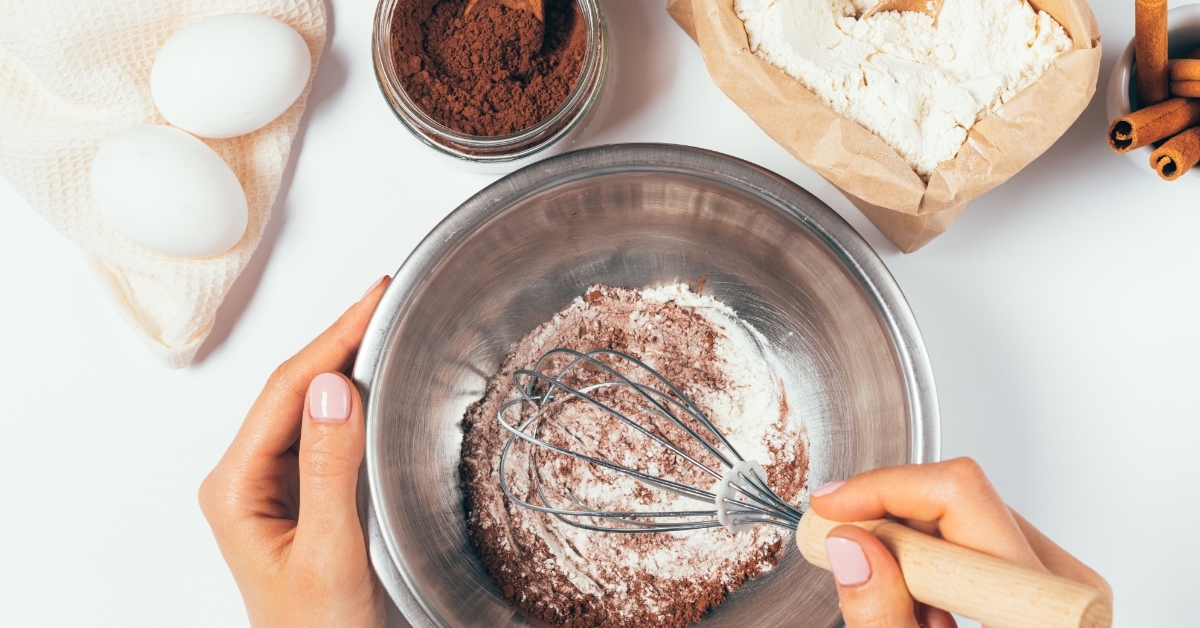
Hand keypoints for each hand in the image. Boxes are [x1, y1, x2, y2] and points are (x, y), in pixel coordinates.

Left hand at [199, 277, 390, 627]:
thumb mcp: (330, 553)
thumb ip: (330, 470)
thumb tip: (334, 389)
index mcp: (236, 489)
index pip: (287, 392)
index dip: (334, 338)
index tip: (375, 302)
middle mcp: (244, 481)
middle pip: (292, 388)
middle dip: (339, 337)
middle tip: (386, 298)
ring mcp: (269, 487)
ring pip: (306, 405)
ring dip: (344, 361)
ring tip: (382, 324)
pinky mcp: (298, 495)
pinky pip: (321, 431)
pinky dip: (350, 398)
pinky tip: (372, 379)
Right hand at [809, 457, 1110, 627]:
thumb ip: (882, 617)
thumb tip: (851, 546)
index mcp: (1046, 613)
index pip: (960, 497)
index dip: (884, 492)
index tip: (831, 510)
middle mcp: (1066, 590)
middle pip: (962, 499)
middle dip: (887, 519)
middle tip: (836, 544)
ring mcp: (1062, 589)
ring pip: (965, 518)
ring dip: (907, 548)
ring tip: (888, 601)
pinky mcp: (1047, 594)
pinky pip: (976, 546)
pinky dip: (929, 567)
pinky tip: (916, 609)